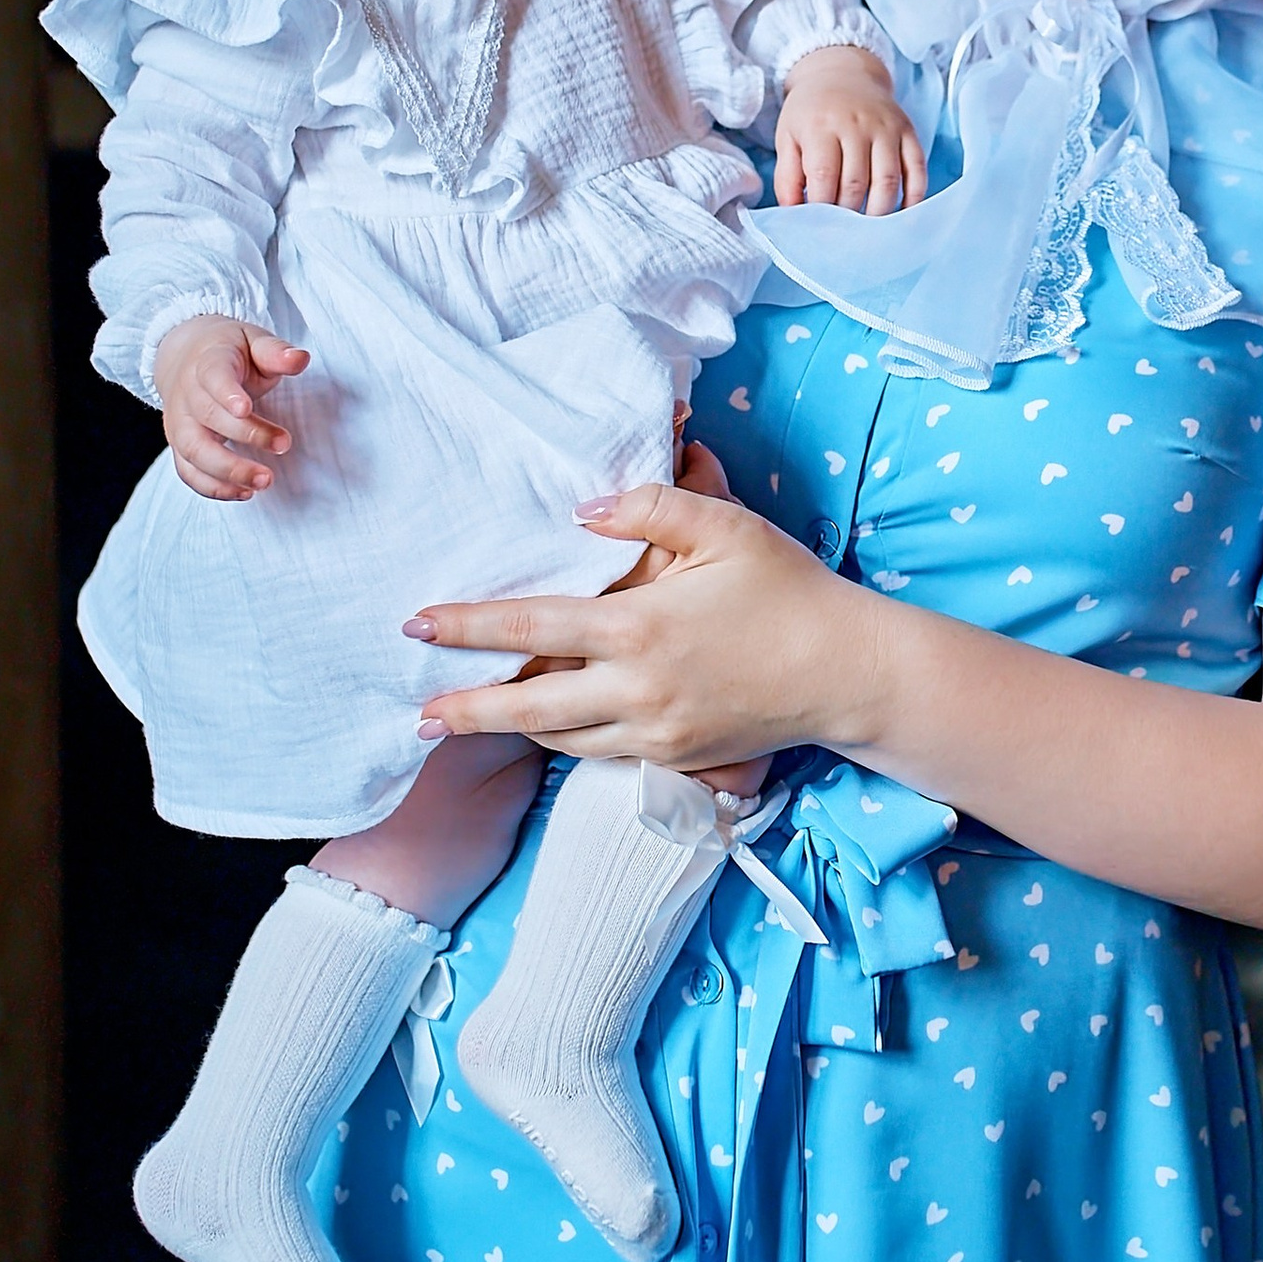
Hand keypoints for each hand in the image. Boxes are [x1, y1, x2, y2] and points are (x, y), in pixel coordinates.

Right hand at [155, 314, 311, 499]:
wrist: (186, 356)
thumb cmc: (230, 352)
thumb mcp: (254, 340)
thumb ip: (275, 352)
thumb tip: (301, 358)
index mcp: (208, 362)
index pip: (212, 376)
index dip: (226, 393)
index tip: (247, 409)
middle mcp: (187, 394)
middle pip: (208, 417)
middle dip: (245, 435)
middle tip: (283, 444)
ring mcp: (179, 422)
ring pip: (194, 450)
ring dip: (227, 470)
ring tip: (264, 481)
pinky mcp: (180, 445)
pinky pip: (188, 471)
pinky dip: (212, 487)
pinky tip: (244, 492)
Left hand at [405, 480, 890, 768]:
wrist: (846, 672)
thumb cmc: (787, 590)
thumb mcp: (725, 526)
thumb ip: (650, 505)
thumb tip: (584, 509)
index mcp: (638, 626)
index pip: (530, 625)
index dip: (466, 626)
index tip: (416, 625)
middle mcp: (636, 687)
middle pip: (526, 705)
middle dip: (465, 709)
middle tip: (417, 713)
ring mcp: (654, 730)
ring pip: (559, 736)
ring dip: (510, 726)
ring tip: (465, 719)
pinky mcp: (674, 756)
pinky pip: (600, 751)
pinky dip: (565, 737)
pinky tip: (546, 725)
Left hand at [774, 48, 927, 213]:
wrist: (842, 73)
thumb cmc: (812, 113)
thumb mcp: (787, 137)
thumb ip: (787, 177)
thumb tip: (794, 215)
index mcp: (821, 125)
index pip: (823, 175)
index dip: (820, 206)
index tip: (817, 222)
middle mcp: (856, 124)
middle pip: (856, 183)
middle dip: (848, 214)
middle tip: (841, 229)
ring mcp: (886, 128)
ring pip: (888, 181)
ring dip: (878, 212)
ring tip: (867, 227)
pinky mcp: (907, 131)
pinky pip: (917, 170)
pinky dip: (913, 197)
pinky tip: (900, 213)